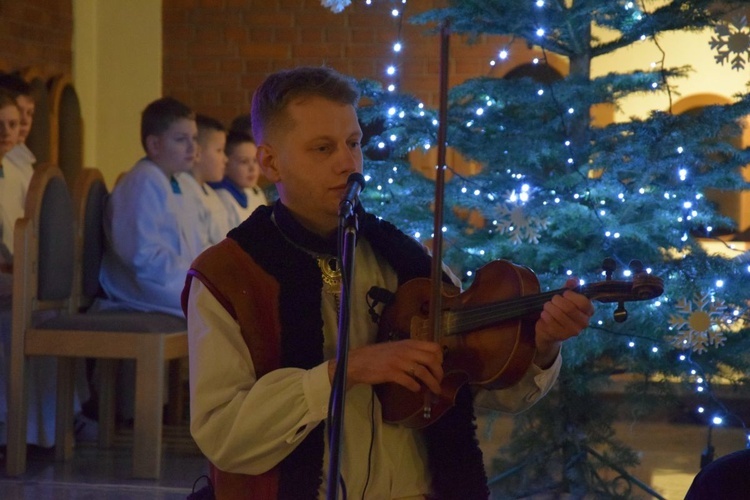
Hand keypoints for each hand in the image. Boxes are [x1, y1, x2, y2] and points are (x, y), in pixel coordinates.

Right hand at [328, 339, 443, 393]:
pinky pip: (409, 381)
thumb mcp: (396, 347)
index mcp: (409, 343)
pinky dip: (416, 387)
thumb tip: (427, 361)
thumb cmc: (377, 355)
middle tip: (439, 382)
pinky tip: (416, 389)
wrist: (357, 361)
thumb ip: (410, 351)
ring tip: (434, 390)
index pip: (434, 347)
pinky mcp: (391, 373)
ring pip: (423, 372)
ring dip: (432, 383)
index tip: (439, 367)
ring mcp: (398, 361)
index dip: (441, 358)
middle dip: (439, 373)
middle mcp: (406, 350)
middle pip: (432, 360)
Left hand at [534, 277, 594, 367]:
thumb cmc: (560, 310)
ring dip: (549, 307)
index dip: (572, 295)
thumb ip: (570, 288)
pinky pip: (550, 321)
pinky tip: (544, 314)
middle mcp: (584, 322)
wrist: (550, 330)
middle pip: (569, 308)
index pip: (584, 302)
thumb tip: (574, 280)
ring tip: (547, 306)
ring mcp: (573, 331)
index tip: (564, 293)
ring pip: (559, 314)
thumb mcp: (565, 298)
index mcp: (588, 311)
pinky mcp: (561, 335)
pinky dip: (545, 315)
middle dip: (557, 300)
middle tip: (552, 300)